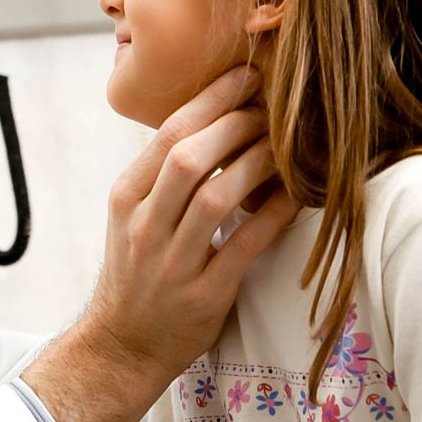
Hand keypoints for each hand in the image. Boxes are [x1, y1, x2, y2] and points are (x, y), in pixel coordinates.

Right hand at [24, 67, 299, 421]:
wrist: (122, 346)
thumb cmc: (137, 275)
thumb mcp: (132, 219)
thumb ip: (162, 176)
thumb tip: (214, 121)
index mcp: (126, 198)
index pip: (168, 133)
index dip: (212, 98)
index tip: (247, 75)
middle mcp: (145, 225)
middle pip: (190, 156)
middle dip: (238, 122)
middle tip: (276, 105)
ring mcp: (172, 262)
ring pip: (218, 196)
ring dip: (259, 162)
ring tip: (290, 144)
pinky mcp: (204, 294)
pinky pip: (246, 243)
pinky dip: (275, 213)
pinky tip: (299, 193)